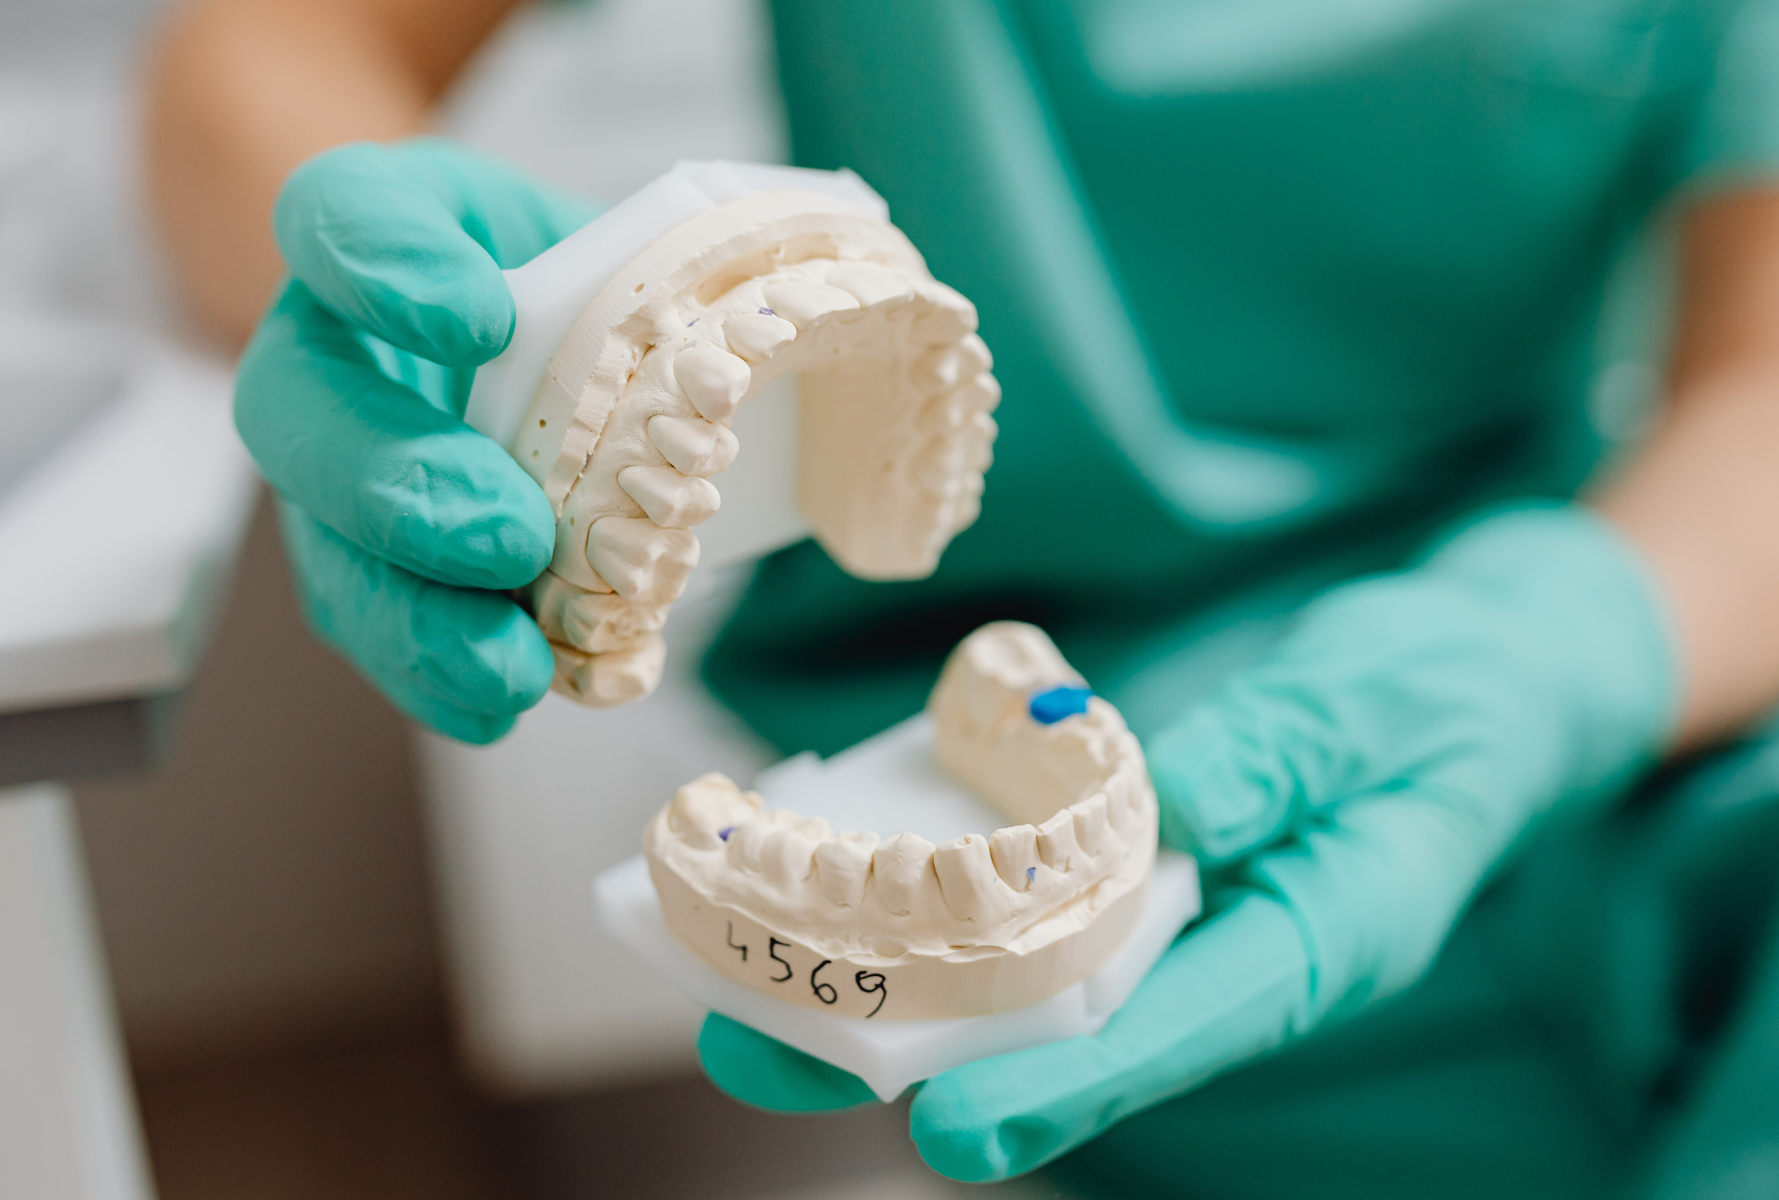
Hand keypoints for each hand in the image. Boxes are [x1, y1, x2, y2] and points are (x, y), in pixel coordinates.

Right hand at [235, 138, 596, 742]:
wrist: (535, 347)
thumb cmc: (568, 280)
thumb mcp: (604, 233)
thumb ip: (637, 267)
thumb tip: (718, 363)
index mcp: (372, 232)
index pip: (340, 215)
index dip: (386, 268)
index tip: (479, 320)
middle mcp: (324, 352)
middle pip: (299, 412)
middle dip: (399, 488)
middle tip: (507, 537)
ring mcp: (331, 473)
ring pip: (326, 549)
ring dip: (414, 620)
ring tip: (509, 666)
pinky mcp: (366, 568)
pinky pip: (377, 633)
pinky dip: (439, 682)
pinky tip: (503, 702)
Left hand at [697, 503, 1676, 1179]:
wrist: (1488, 680)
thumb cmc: (1451, 696)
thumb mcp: (1382, 705)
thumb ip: (1274, 755)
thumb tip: (1161, 806)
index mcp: (1318, 940)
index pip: (1178, 1031)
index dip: (1063, 1086)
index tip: (949, 1132)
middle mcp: (1234, 952)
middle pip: (1065, 1033)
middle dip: (918, 1053)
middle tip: (765, 1050)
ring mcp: (1186, 919)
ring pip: (1030, 987)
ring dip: (899, 993)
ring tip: (755, 999)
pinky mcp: (1149, 875)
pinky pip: (1038, 913)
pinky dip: (945, 916)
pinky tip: (844, 900)